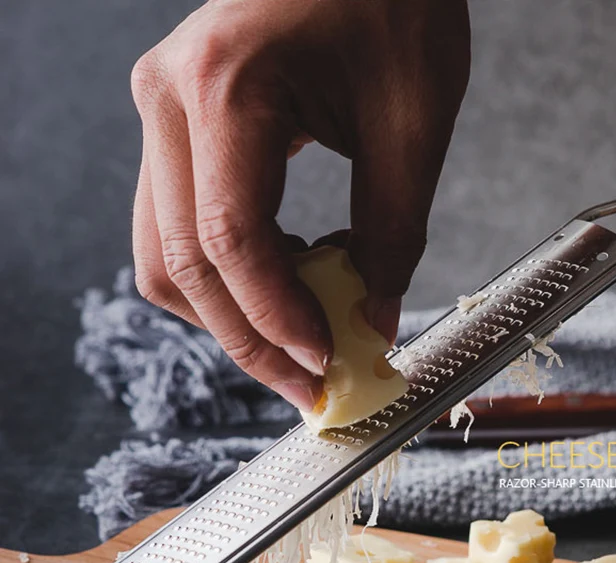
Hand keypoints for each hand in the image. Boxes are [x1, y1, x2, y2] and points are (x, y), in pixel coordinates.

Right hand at [131, 0, 469, 409]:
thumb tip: (372, 322)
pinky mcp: (179, 124)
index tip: (327, 366)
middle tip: (312, 381)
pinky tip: (295, 271)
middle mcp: (169, 101)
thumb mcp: (413, 122)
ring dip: (236, 312)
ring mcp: (163, 112)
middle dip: (251, 340)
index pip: (230, 245)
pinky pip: (185, 227)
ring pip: (169, 257)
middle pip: (183, 267)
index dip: (277, 322)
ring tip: (312, 324)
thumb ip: (392, 234)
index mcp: (225, 89)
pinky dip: (235, 273)